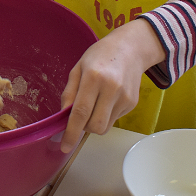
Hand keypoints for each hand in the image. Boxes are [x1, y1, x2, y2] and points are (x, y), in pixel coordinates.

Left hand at [59, 18, 164, 152]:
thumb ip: (69, 93)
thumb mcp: (78, 68)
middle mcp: (111, 88)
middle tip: (80, 116)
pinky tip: (107, 99)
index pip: (81, 112)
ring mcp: (124, 97)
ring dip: (95, 123)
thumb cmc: (99, 56)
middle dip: (84, 128)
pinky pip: (114, 120)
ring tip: (95, 104)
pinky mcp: (132, 103)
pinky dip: (106, 115)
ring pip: (105, 127)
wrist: (130, 49)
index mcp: (93, 77)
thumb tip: (63, 116)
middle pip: (95, 126)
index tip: (64, 146)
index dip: (71, 132)